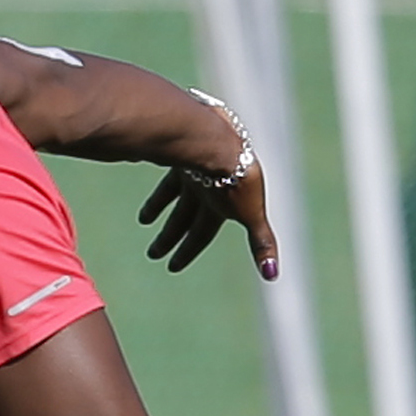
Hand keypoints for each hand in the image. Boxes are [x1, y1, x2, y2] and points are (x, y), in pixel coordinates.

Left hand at [137, 151, 279, 278]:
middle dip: (169, 237)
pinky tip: (142, 183)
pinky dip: (153, 179)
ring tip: (143, 219)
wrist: (218, 139)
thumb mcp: (250, 215)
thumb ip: (261, 243)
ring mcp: (191, 168)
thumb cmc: (237, 179)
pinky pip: (161, 168)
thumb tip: (273, 275)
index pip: (201, 233)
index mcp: (222, 203)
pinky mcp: (177, 150)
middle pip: (184, 217)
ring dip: (156, 208)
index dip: (187, 251)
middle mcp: (207, 187)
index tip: (171, 267)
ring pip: (171, 193)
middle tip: (152, 254)